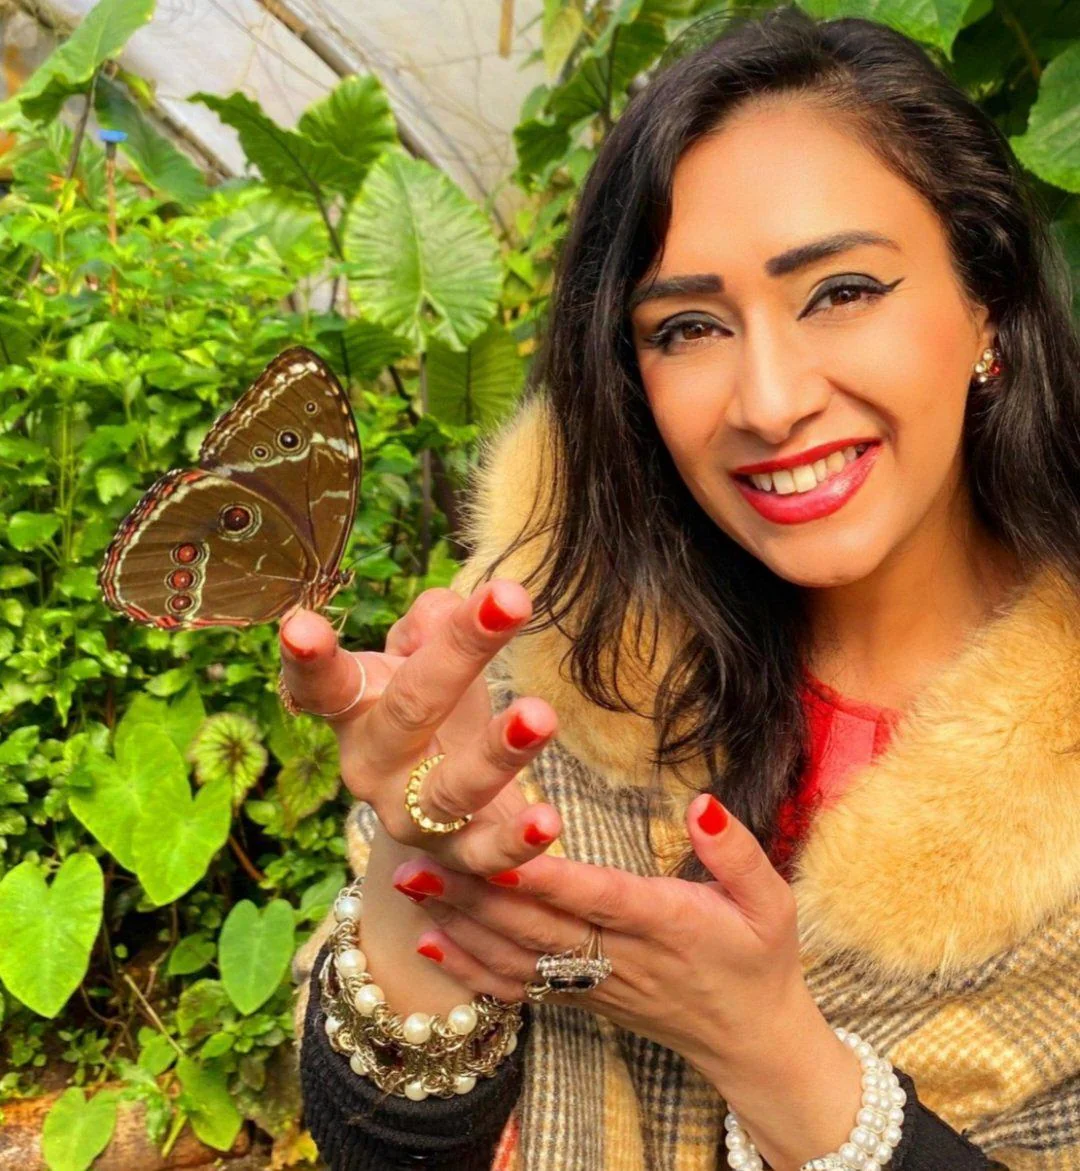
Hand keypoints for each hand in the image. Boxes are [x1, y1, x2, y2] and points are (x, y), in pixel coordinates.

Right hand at [277, 582, 563, 876]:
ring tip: (540, 716)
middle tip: (510, 599)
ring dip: (497, 753)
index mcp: (354, 708)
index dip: (308, 657)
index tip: (301, 626)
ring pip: (449, 790)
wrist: (440, 807)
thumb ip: (435, 621)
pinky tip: (548, 821)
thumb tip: (455, 609)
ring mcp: (409, 816)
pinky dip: (517, 845)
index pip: (325, 680)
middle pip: (409, 709)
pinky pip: (486, 857)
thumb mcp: (424, 654)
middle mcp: (371, 765)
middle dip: (460, 655)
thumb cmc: (431, 708)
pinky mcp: (456, 859)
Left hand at [388, 793, 809, 1082]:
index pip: (593, 896)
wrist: (750, 1040)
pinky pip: (517, 986)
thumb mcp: (771, 902)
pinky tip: (429, 945)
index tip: (497, 850)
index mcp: (663, 922)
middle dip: (473, 894)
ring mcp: (591, 982)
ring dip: (458, 923)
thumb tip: (703, 805)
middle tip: (417, 859)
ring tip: (408, 887)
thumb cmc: (758, 959)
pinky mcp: (578, 998)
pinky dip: (470, 969)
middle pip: (535, 925)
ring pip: (515, 956)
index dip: (544, 877)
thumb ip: (738, 853)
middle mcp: (617, 955)